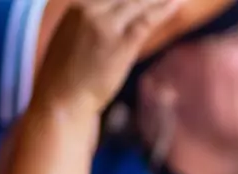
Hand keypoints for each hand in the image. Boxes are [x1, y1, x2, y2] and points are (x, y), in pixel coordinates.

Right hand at [32, 0, 185, 116]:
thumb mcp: (72, 36)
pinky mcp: (120, 44)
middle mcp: (90, 9)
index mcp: (78, 5)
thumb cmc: (65, 74)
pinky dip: (163, 10)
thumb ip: (90, 20)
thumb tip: (113, 16)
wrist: (60, 99)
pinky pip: (147, 21)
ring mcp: (106, 25)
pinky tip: (177, 2)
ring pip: (139, 1)